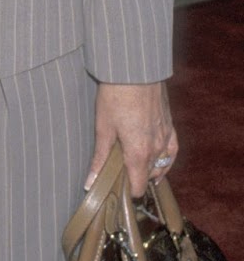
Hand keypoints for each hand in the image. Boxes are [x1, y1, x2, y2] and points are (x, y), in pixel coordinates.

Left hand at [86, 80, 176, 196]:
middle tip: (118, 172)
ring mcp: (166, 138)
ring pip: (160, 165)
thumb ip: (100, 159)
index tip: (114, 187)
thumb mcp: (103, 128)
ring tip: (134, 167)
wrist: (135, 70)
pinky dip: (165, 160)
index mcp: (139, 153)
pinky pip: (171, 151)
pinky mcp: (170, 125)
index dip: (126, 190)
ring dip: (149, 169)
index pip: (138, 186)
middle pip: (148, 176)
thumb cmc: (116, 96)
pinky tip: (159, 161)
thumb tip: (89, 183)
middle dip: (135, 178)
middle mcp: (157, 150)